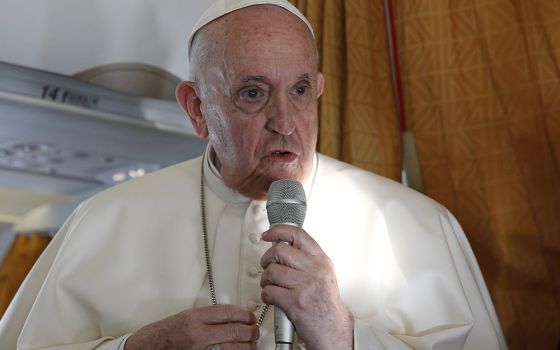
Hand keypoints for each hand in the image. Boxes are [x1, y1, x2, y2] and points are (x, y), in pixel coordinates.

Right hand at [125, 304, 258, 349]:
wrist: (146, 348)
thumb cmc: (164, 334)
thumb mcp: (186, 316)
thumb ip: (208, 316)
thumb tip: (232, 316)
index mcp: (194, 318)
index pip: (228, 312)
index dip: (245, 314)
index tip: (251, 316)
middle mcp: (198, 334)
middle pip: (235, 331)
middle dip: (250, 331)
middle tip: (254, 331)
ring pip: (234, 349)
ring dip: (247, 346)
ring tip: (250, 343)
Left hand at [260, 225, 353, 349]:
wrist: (333, 329)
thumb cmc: (326, 304)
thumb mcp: (323, 273)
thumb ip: (307, 259)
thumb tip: (284, 247)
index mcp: (321, 260)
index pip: (298, 235)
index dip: (278, 231)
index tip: (268, 234)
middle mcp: (314, 270)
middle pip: (279, 251)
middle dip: (267, 259)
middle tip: (267, 267)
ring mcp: (305, 285)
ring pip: (271, 271)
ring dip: (265, 280)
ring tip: (271, 285)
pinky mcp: (295, 302)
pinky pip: (269, 291)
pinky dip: (266, 295)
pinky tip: (272, 298)